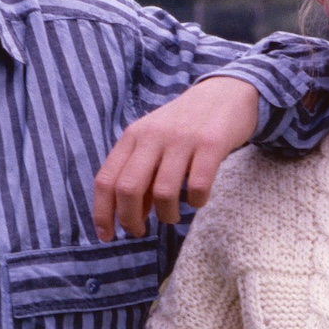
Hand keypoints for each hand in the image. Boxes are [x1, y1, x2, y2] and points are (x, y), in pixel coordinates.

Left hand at [92, 76, 259, 241]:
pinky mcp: (211, 144)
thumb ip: (139, 174)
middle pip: (128, 189)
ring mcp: (183, 139)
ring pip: (163, 193)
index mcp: (133, 136)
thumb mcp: (154, 141)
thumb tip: (131, 216)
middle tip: (141, 231)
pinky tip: (198, 199)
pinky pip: (198, 186)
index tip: (107, 236)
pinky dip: (196, 202)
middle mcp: (153, 136)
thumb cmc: (185, 126)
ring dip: (167, 215)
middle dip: (130, 219)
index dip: (102, 213)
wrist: (225, 93)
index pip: (106, 179)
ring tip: (172, 216)